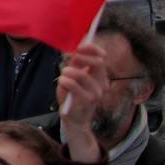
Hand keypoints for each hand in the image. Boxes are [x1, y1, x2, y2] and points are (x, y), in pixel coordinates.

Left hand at [56, 42, 107, 163]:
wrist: (74, 119)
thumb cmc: (73, 96)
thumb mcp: (74, 77)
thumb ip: (76, 63)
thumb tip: (77, 45)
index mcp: (101, 77)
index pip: (101, 59)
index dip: (92, 49)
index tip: (81, 45)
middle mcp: (102, 85)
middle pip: (96, 63)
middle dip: (81, 58)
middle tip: (70, 61)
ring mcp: (96, 93)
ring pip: (81, 74)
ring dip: (68, 71)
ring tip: (63, 75)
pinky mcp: (86, 100)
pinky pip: (72, 84)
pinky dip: (64, 80)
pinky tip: (62, 83)